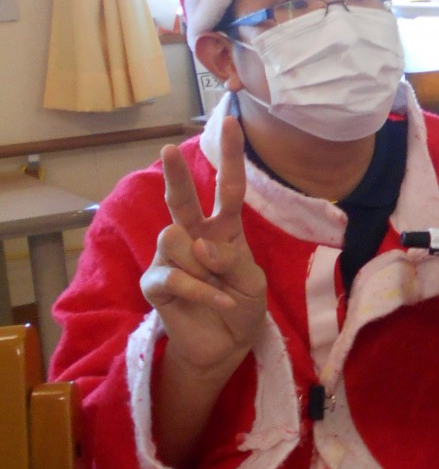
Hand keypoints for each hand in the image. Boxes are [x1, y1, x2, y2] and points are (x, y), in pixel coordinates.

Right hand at [141, 115, 266, 375]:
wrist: (225, 347)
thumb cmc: (242, 308)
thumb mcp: (252, 283)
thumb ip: (234, 261)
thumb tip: (202, 246)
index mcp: (224, 230)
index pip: (229, 188)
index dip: (231, 157)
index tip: (233, 121)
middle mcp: (195, 237)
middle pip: (182, 200)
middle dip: (175, 175)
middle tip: (168, 150)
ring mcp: (172, 259)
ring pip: (175, 239)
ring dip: (202, 266)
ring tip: (217, 288)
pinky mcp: (156, 284)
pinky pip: (174, 276)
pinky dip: (201, 291)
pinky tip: (218, 302)